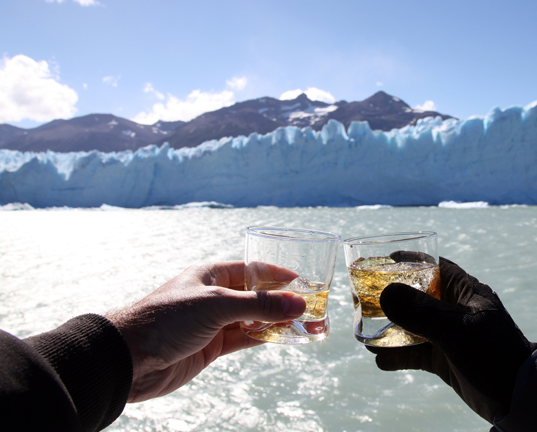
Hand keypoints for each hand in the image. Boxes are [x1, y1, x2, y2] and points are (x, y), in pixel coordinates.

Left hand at [105, 261, 305, 402]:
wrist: (129, 359)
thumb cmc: (166, 319)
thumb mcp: (216, 306)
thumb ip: (259, 306)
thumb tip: (299, 304)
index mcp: (213, 274)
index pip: (255, 269)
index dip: (281, 274)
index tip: (307, 281)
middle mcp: (216, 296)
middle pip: (259, 296)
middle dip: (286, 302)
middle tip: (316, 308)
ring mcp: (215, 322)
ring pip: (256, 319)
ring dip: (281, 323)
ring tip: (311, 327)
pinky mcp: (212, 346)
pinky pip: (247, 339)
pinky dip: (267, 338)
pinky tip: (287, 339)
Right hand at [367, 257, 536, 422]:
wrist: (518, 398)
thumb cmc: (494, 356)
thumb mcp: (458, 331)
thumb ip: (423, 313)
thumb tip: (385, 294)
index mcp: (466, 292)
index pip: (436, 266)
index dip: (411, 260)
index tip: (385, 258)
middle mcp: (456, 310)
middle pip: (418, 295)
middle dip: (392, 296)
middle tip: (364, 297)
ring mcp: (450, 335)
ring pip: (413, 325)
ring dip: (390, 328)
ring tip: (364, 332)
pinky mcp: (445, 359)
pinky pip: (415, 352)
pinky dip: (397, 355)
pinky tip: (379, 359)